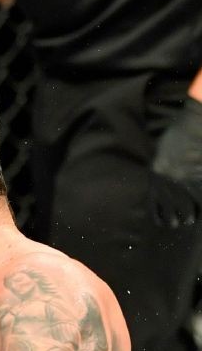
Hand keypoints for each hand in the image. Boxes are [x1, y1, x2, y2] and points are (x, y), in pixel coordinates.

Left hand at [150, 97, 201, 227]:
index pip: (153, 196)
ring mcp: (187, 176)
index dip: (154, 209)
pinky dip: (199, 202)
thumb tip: (158, 171)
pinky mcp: (200, 174)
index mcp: (157, 171)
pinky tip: (199, 212)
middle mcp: (170, 177)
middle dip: (170, 214)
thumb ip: (159, 163)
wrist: (195, 125)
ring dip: (186, 211)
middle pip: (168, 200)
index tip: (155, 219)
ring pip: (185, 198)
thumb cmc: (177, 131)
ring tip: (188, 222)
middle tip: (171, 225)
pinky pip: (199, 192)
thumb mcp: (161, 148)